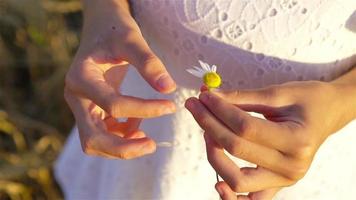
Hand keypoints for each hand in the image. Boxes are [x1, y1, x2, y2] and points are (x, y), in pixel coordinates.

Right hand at [64, 0, 175, 158]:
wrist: (101, 30)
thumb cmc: (114, 31)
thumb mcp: (131, 39)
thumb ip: (149, 62)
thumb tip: (169, 89)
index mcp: (81, 78)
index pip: (112, 105)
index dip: (144, 109)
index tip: (170, 106)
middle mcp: (76, 97)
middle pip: (92, 138)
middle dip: (124, 148)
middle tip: (153, 145)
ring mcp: (81, 106)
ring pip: (96, 142)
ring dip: (122, 146)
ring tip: (147, 136)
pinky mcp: (91, 110)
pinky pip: (104, 133)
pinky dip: (122, 135)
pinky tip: (138, 121)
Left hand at [185, 80, 355, 198]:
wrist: (329, 113)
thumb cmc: (308, 100)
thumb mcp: (279, 93)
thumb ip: (243, 98)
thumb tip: (209, 97)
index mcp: (297, 139)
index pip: (244, 127)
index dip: (218, 111)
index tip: (203, 97)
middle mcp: (292, 166)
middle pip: (236, 149)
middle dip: (209, 124)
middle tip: (195, 106)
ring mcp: (286, 180)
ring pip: (238, 180)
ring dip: (214, 156)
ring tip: (207, 131)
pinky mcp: (278, 185)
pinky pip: (252, 199)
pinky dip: (232, 195)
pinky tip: (218, 183)